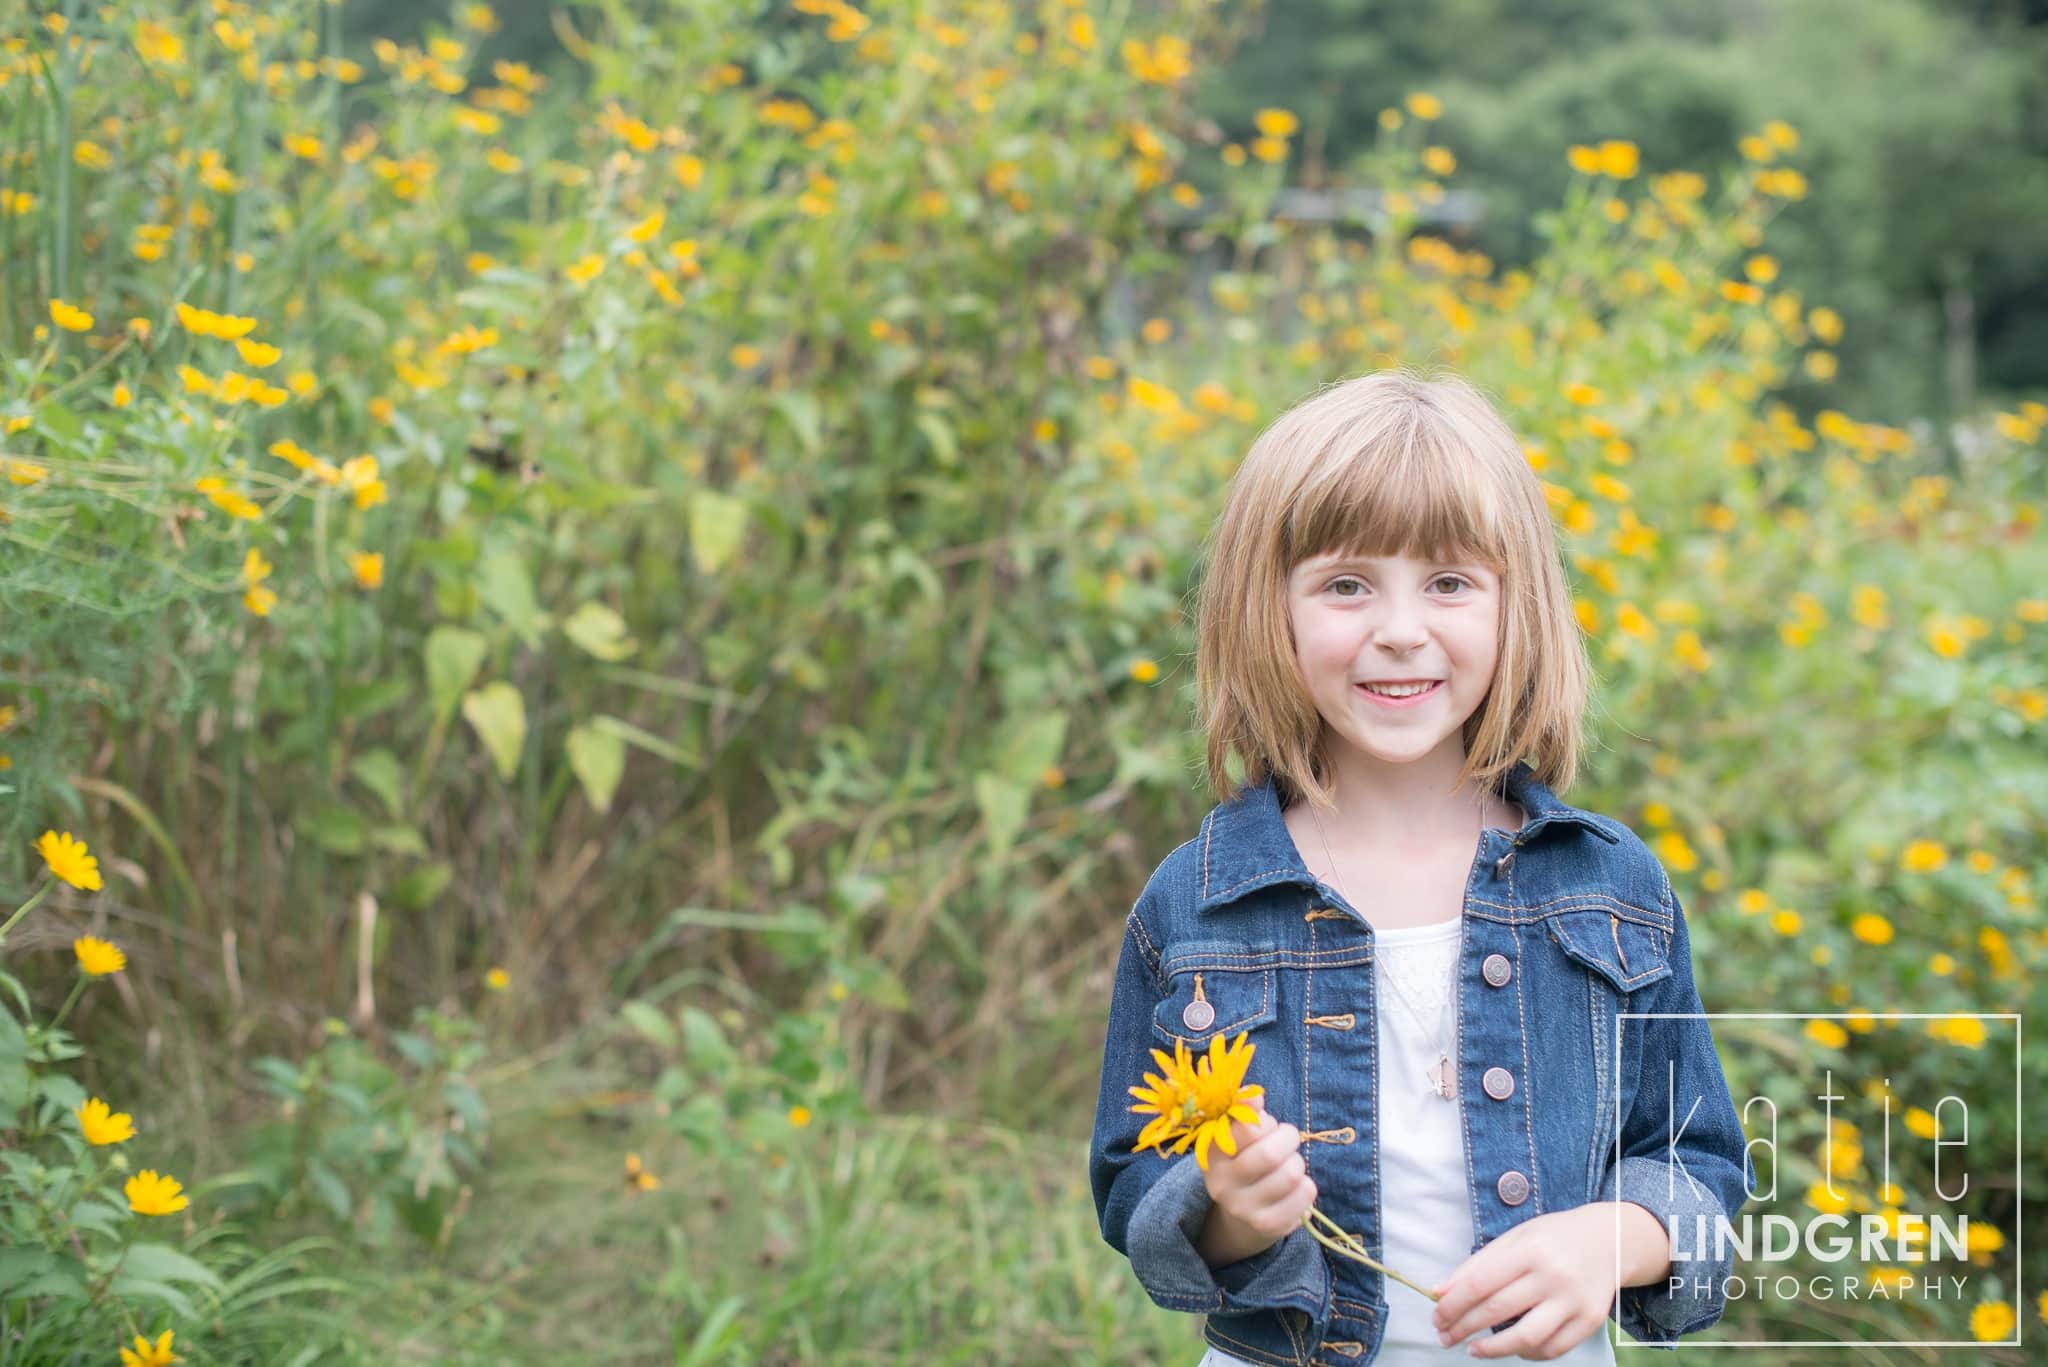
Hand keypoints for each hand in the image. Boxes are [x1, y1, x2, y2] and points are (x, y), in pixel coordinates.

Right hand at [1197, 1095, 1317, 1260]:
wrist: (1240, 1215)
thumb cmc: (1243, 1161)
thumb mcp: (1236, 1135)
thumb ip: (1244, 1112)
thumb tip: (1254, 1097)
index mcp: (1211, 1153)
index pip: (1245, 1127)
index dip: (1265, 1121)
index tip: (1266, 1125)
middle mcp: (1221, 1184)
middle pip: (1269, 1155)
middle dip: (1288, 1139)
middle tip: (1288, 1140)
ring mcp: (1243, 1209)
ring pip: (1290, 1175)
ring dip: (1298, 1163)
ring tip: (1290, 1165)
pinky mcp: (1268, 1226)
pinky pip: (1304, 1196)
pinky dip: (1307, 1186)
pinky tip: (1295, 1188)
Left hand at [1430, 1203, 1662, 1359]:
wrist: (1608, 1240)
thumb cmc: (1553, 1237)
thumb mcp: (1514, 1238)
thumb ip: (1478, 1264)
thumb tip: (1441, 1292)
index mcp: (1530, 1250)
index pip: (1480, 1283)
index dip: (1453, 1304)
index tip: (1436, 1317)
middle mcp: (1553, 1276)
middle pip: (1498, 1310)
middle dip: (1464, 1327)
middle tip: (1445, 1337)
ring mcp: (1574, 1301)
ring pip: (1526, 1338)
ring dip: (1493, 1349)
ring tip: (1472, 1349)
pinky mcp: (1590, 1321)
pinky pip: (1552, 1349)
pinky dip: (1527, 1353)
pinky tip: (1511, 1348)